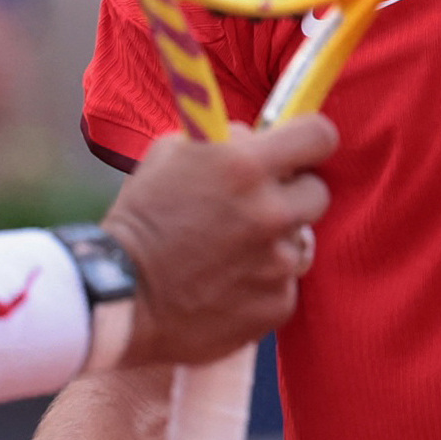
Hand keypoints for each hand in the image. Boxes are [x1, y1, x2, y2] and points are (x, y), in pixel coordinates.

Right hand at [104, 120, 335, 365]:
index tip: (299, 150)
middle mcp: (270, 212)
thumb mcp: (169, 155)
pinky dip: (262, 283)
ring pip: (300, 241)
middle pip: (317, 192)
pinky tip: (225, 285)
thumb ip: (223, 142)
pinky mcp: (277, 304)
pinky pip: (284, 283)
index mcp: (245, 167)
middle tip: (259, 204)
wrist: (121, 297)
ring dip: (275, 242)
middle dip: (291, 194)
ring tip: (230, 252)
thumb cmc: (140, 219)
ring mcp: (278, 263)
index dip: (310, 140)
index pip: (319, 136)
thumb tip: (257, 138)